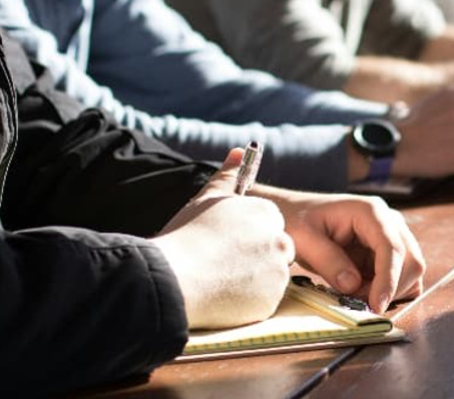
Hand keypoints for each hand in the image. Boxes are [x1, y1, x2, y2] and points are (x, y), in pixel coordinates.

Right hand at [152, 149, 294, 328]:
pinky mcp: (272, 301)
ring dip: (252, 280)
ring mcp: (278, 272)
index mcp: (266, 213)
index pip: (269, 224)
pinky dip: (248, 301)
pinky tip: (223, 296)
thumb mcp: (206, 199)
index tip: (226, 244)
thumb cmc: (186, 236)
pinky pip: (265, 301)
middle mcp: (279, 240)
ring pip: (271, 276)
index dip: (247, 236)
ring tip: (219, 280)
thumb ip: (227, 176)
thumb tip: (238, 152)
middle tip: (222, 264)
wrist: (173, 279)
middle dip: (255, 257)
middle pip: (275, 250)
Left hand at [258, 190, 425, 312]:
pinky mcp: (387, 253)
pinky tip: (363, 291)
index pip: (392, 248)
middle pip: (411, 261)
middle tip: (357, 302)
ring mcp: (392, 236)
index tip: (376, 305)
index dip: (388, 279)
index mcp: (371, 211)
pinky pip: (401, 277)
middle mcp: (389, 221)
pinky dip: (388, 291)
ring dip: (389, 291)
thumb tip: (353, 285)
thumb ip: (328, 260)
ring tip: (355, 294)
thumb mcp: (304, 238)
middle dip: (389, 288)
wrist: (295, 214)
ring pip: (410, 272)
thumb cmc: (297, 220)